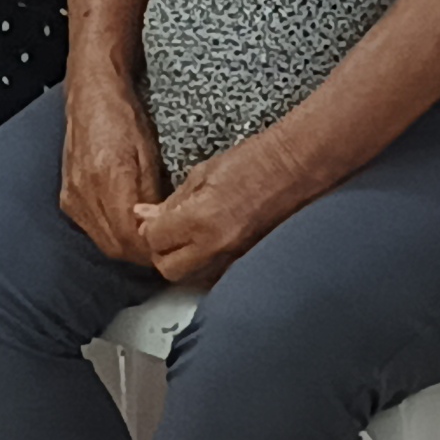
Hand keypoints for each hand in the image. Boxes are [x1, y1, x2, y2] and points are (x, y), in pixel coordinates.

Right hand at [59, 62, 166, 269]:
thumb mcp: (150, 154)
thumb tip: (161, 227)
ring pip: (101, 241)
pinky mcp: (67, 198)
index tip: (166, 249)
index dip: (150, 250)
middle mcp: (86, 192)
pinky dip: (108, 233)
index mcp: (110, 178)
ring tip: (145, 238)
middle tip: (160, 248)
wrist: (90, 97)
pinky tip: (122, 224)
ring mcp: (73, 196)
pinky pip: (89, 229)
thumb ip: (153, 195)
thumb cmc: (124, 118)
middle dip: (139, 253)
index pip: (130, 237)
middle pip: (114, 246)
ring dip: (124, 246)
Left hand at [133, 128, 304, 285]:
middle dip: (161, 252)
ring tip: (187, 238)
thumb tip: (142, 215)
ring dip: (183, 261)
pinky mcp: (249, 262)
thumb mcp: (203, 173)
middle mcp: (217, 246)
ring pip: (193, 278)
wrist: (296, 168)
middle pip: (169, 270)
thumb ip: (172, 201)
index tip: (151, 220)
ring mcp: (235, 258)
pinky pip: (215, 274)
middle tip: (165, 233)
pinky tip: (208, 245)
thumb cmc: (252, 162)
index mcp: (201, 218)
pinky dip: (206, 265)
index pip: (155, 241)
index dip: (149, 230)